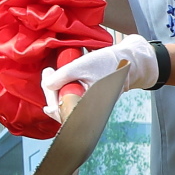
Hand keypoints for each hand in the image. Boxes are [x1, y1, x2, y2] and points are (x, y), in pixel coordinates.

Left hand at [38, 35, 159, 111]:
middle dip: (52, 95)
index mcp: (91, 104)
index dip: (52, 97)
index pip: (64, 109)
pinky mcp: (92, 107)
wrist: (128, 63)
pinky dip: (64, 99)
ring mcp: (92, 111)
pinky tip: (56, 93)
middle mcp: (92, 112)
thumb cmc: (108, 63)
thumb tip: (47, 85)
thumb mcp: (83, 65)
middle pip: (64, 112)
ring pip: (68, 111)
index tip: (46, 81)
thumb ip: (64, 75)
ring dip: (56, 97)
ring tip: (49, 80)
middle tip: (47, 74)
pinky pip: (74, 108)